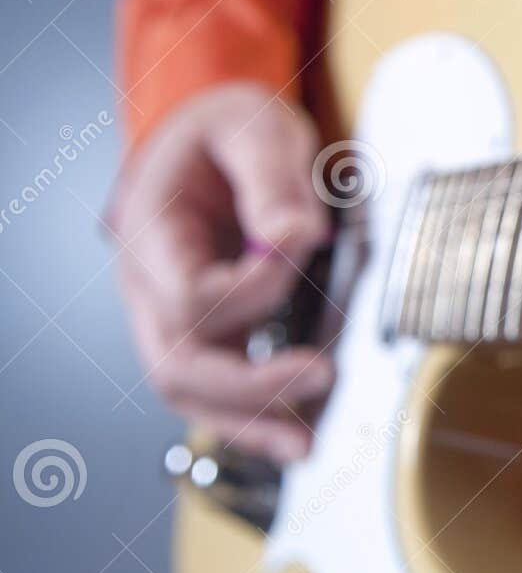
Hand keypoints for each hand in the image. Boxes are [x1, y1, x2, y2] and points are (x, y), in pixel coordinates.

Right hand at [112, 81, 333, 462]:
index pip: (190, 293)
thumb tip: (294, 238)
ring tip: (304, 447)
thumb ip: (271, 177)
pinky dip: (252, 416)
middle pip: (177, 362)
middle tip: (320, 375)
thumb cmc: (228, 129)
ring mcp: (171, 314)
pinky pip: (215, 388)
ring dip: (247, 422)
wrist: (212, 135)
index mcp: (151, 231)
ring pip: (190, 390)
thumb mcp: (252, 125)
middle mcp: (150, 284)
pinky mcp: (204, 330)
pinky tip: (294, 436)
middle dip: (248, 384)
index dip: (253, 288)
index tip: (304, 246)